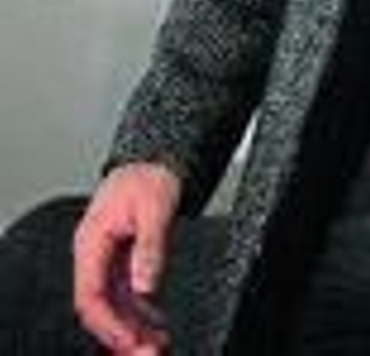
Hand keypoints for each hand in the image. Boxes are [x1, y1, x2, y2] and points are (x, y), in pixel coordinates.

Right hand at [72, 162, 180, 353]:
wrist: (156, 156)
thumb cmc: (151, 174)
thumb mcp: (156, 207)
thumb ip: (150, 247)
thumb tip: (145, 286)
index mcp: (92, 242)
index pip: (90, 296)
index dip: (108, 324)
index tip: (131, 342)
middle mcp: (95, 254)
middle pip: (100, 306)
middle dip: (121, 333)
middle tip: (149, 350)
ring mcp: (107, 257)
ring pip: (113, 303)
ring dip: (132, 326)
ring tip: (157, 343)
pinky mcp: (122, 257)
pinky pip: (125, 292)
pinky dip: (140, 310)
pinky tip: (156, 323)